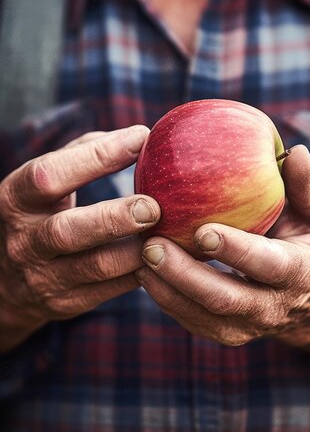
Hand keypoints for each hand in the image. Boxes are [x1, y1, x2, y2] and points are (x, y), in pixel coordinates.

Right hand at [0, 126, 159, 353]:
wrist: (9, 279)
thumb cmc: (42, 209)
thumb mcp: (47, 177)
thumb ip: (85, 151)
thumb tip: (139, 136)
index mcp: (16, 198)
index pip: (49, 175)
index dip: (96, 156)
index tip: (140, 139)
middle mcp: (25, 241)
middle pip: (68, 231)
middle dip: (115, 218)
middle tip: (154, 206)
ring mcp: (44, 277)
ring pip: (95, 266)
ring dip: (136, 249)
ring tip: (166, 231)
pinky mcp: (68, 302)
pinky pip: (112, 289)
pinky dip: (143, 270)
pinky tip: (164, 252)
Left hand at [136, 145, 309, 346]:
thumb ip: (309, 185)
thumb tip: (295, 152)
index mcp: (299, 272)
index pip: (267, 264)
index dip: (236, 250)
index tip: (202, 231)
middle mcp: (272, 306)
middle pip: (224, 299)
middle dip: (184, 275)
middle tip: (151, 246)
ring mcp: (246, 323)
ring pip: (201, 315)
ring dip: (166, 288)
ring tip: (137, 257)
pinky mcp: (224, 328)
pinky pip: (190, 319)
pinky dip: (164, 297)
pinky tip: (141, 269)